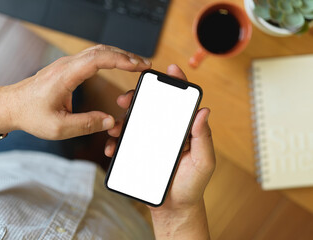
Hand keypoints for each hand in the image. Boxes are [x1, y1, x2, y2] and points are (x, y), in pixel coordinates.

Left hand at [0, 45, 150, 139]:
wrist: (10, 106)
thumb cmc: (30, 115)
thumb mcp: (59, 128)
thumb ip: (86, 125)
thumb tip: (109, 121)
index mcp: (65, 76)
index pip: (98, 59)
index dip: (121, 60)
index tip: (139, 65)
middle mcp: (66, 65)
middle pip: (101, 51)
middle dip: (125, 56)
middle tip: (144, 65)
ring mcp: (65, 65)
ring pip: (96, 52)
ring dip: (117, 56)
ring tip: (135, 65)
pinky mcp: (65, 69)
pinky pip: (90, 57)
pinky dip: (107, 59)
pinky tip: (116, 65)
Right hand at [104, 64, 214, 238]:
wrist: (174, 208)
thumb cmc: (192, 185)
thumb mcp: (203, 162)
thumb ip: (203, 138)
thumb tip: (204, 111)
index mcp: (183, 130)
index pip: (180, 102)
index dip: (177, 82)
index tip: (170, 69)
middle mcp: (165, 131)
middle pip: (151, 107)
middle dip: (137, 98)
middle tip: (126, 99)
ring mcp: (149, 142)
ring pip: (133, 123)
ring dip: (121, 120)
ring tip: (115, 127)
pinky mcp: (137, 154)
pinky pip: (125, 143)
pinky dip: (116, 142)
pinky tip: (113, 146)